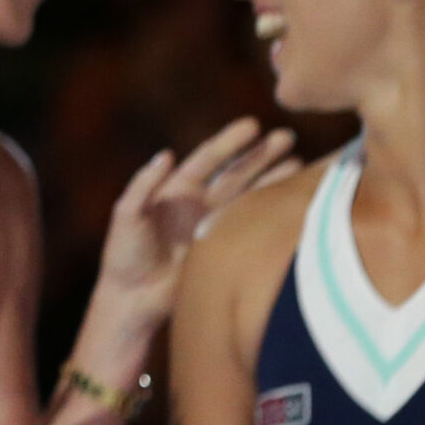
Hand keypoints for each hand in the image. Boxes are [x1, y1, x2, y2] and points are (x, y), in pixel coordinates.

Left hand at [95, 117, 297, 326]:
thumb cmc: (124, 254)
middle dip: (261, 155)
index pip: (209, 159)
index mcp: (176, 189)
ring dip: (273, 180)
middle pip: (236, 173)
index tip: (253, 125)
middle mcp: (200, 203)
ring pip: (250, 196)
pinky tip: (292, 203)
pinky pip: (252, 227)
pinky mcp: (225, 249)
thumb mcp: (126, 216)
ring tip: (300, 164)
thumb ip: (143, 186)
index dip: (230, 142)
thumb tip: (166, 155)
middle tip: (288, 137)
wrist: (132, 298)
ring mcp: (215, 225)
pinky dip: (271, 214)